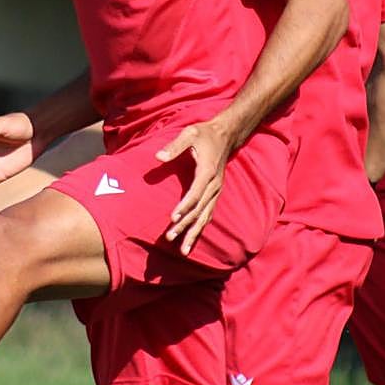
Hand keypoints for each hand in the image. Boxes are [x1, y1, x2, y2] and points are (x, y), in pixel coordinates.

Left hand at [155, 119, 233, 255]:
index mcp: (207, 173)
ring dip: (193, 233)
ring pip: (205, 217)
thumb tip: (158, 157)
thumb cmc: (204, 134)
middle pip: (199, 210)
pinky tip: (192, 240)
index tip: (171, 219)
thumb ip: (174, 146)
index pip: (195, 195)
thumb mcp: (189, 134)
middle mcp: (214, 186)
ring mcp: (216, 192)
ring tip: (182, 250)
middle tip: (170, 238)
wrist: (225, 135)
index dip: (183, 207)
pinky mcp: (214, 194)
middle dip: (185, 225)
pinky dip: (200, 228)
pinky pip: (208, 214)